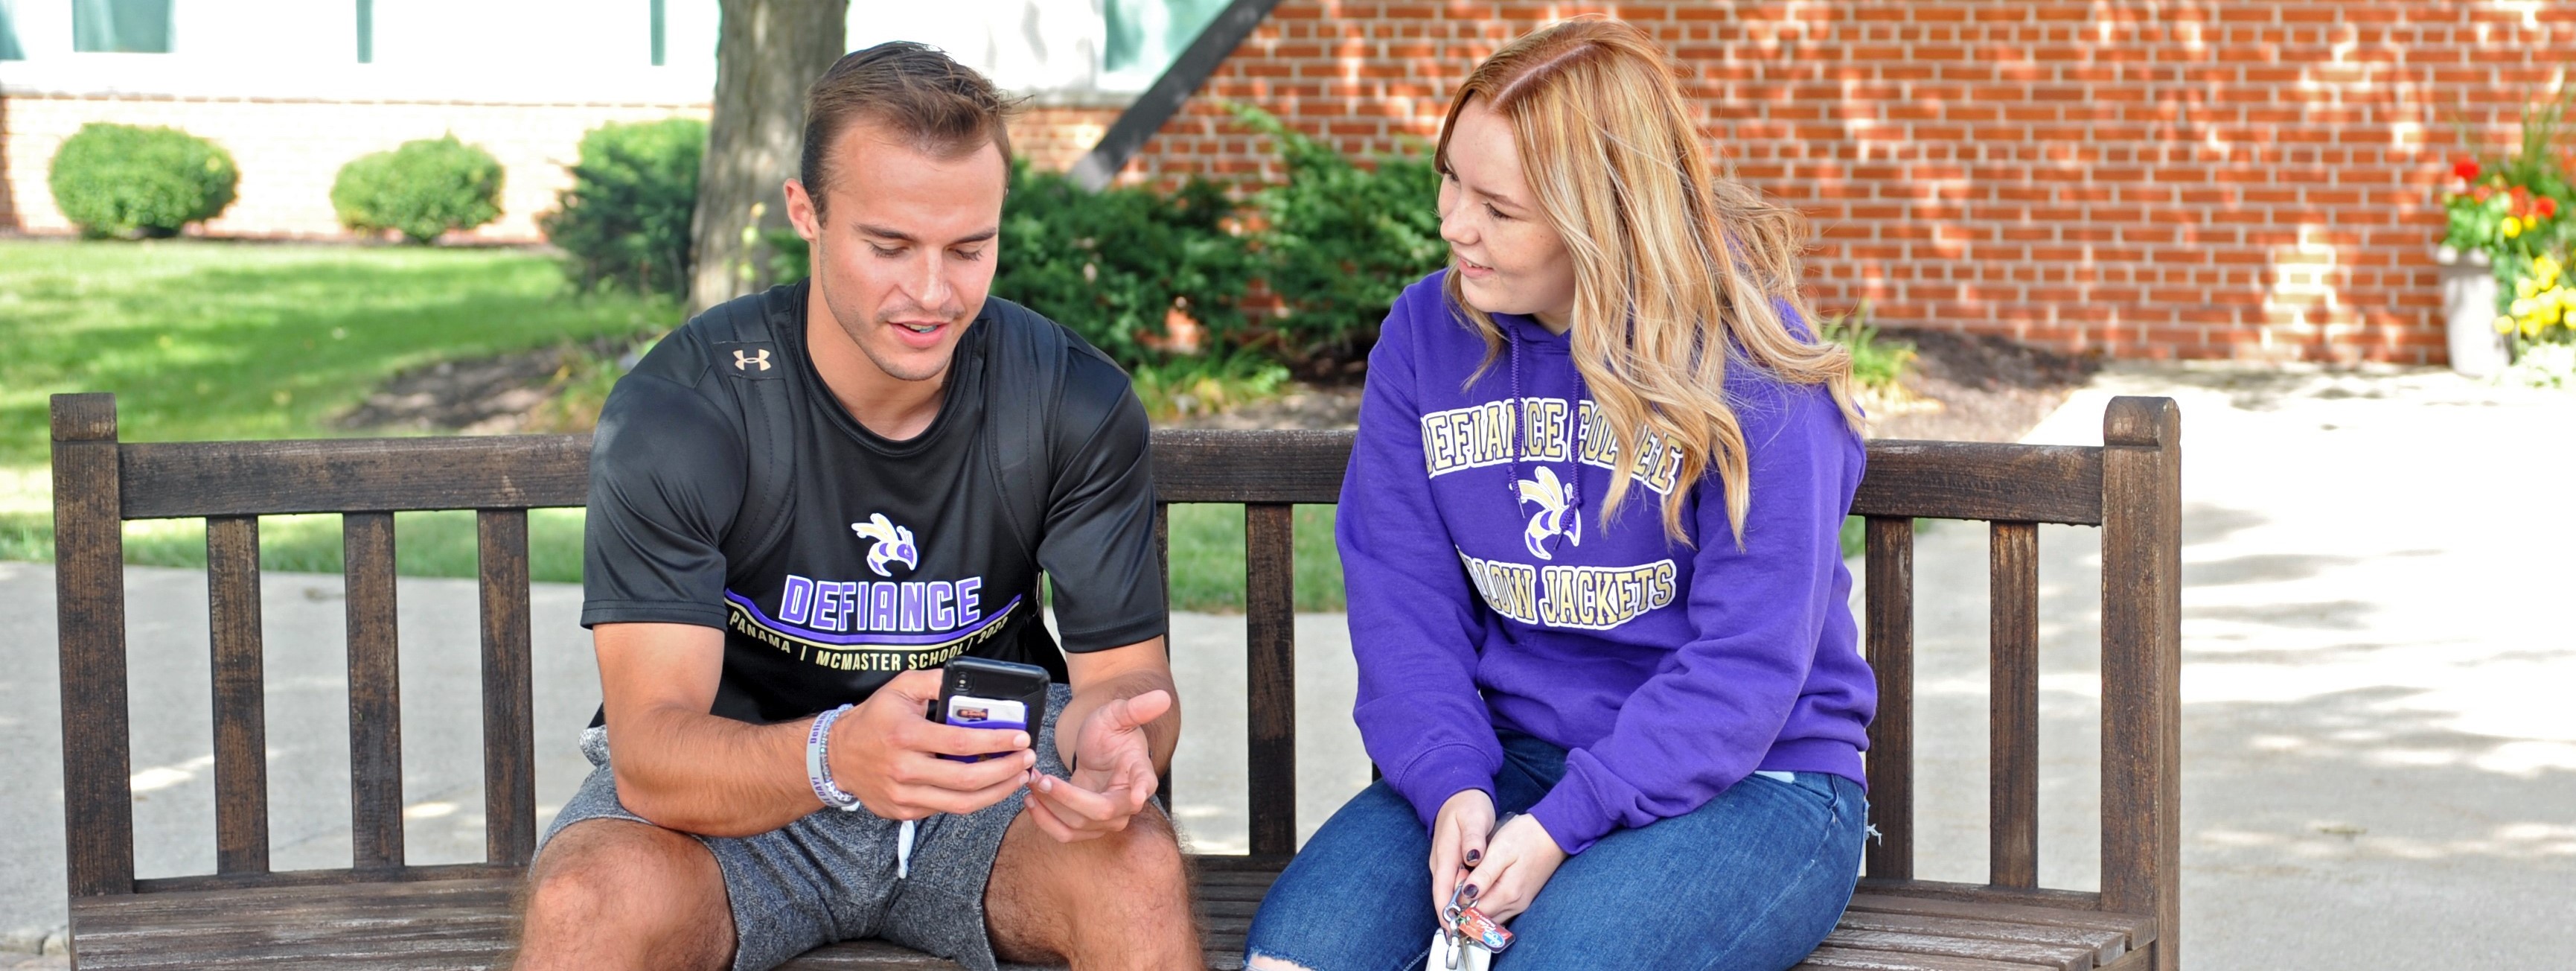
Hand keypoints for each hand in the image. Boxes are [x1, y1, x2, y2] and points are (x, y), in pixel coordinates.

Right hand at [827, 669, 1036, 819]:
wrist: (836, 757)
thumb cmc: (874, 718)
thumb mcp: (899, 687)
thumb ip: (934, 681)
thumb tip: (972, 681)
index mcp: (905, 736)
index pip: (960, 743)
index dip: (995, 742)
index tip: (1021, 737)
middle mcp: (904, 769)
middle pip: (967, 780)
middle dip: (1006, 770)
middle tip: (1027, 758)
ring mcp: (904, 796)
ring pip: (962, 803)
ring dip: (998, 792)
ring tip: (1018, 776)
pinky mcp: (905, 812)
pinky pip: (946, 810)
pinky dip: (974, 799)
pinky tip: (991, 786)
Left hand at [1024, 689, 1169, 842]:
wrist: (1099, 749)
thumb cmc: (1110, 730)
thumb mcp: (1118, 714)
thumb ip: (1136, 708)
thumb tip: (1162, 697)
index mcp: (1140, 772)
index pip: (1145, 783)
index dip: (1140, 790)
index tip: (1136, 796)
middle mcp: (1127, 802)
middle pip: (1100, 811)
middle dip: (1066, 798)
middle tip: (1041, 778)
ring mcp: (1107, 818)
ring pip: (1077, 826)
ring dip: (1049, 808)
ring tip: (1031, 784)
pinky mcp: (1087, 825)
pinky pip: (1065, 833)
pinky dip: (1044, 819)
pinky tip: (1032, 799)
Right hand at [1428, 789, 1494, 917]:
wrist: (1457, 793)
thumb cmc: (1467, 805)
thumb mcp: (1474, 818)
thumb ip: (1473, 839)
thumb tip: (1473, 858)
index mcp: (1444, 855)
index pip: (1442, 890)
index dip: (1446, 911)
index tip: (1453, 929)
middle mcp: (1441, 863)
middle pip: (1445, 896)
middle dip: (1455, 915)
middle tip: (1471, 934)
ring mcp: (1445, 864)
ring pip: (1451, 892)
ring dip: (1461, 908)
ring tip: (1476, 926)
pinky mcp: (1452, 863)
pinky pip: (1456, 885)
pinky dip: (1465, 897)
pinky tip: (1477, 905)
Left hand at [1460, 813, 1567, 923]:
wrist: (1553, 833)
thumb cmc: (1526, 836)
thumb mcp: (1500, 850)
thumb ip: (1483, 875)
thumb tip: (1466, 894)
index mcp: (1507, 894)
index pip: (1474, 912)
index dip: (1460, 900)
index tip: (1458, 880)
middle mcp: (1515, 905)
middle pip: (1481, 917)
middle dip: (1467, 903)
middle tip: (1464, 877)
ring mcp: (1520, 904)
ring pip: (1490, 914)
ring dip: (1477, 902)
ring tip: (1474, 877)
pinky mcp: (1522, 899)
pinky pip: (1499, 908)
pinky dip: (1488, 900)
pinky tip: (1485, 882)